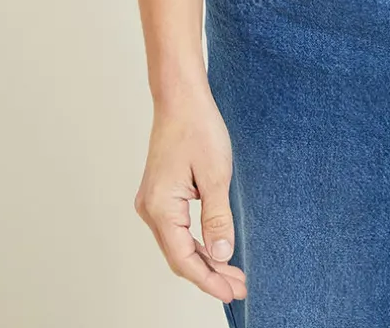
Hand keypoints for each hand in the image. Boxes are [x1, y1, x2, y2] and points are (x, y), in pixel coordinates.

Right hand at [134, 88, 247, 303]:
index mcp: (160, 207)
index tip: (232, 292)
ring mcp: (152, 202)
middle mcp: (150, 209)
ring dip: (204, 260)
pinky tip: (216, 248)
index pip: (185, 259)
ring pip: (178, 244)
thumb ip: (217, 218)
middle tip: (239, 285)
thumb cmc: (197, 127)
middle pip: (179, 256)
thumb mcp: (216, 175)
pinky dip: (196, 242)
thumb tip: (221, 254)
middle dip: (210, 274)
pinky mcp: (159, 194)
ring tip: (232, 273)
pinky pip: (177, 229)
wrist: (180, 97)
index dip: (209, 280)